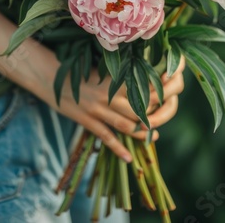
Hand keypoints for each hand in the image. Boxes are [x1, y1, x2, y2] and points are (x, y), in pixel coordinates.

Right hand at [58, 57, 184, 161]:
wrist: (50, 75)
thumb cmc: (77, 69)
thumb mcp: (100, 67)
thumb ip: (119, 72)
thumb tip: (141, 73)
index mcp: (115, 80)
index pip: (146, 86)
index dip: (163, 88)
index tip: (174, 88)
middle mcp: (110, 96)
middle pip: (141, 109)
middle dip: (159, 114)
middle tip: (168, 115)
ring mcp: (98, 110)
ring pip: (127, 126)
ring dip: (142, 133)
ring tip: (153, 136)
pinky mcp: (87, 120)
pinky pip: (106, 137)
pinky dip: (118, 149)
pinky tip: (128, 157)